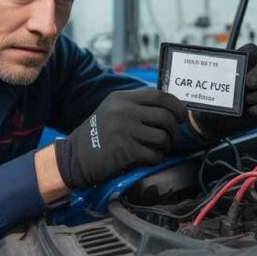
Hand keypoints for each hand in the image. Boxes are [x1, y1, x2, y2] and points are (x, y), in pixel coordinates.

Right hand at [55, 89, 186, 189]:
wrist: (75, 157)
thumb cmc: (99, 134)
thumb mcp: (114, 110)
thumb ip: (138, 106)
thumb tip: (171, 108)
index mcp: (123, 98)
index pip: (161, 97)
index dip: (177, 107)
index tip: (181, 117)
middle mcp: (124, 111)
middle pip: (166, 118)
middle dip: (173, 130)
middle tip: (169, 138)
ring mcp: (125, 131)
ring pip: (163, 138)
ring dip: (165, 147)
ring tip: (156, 149)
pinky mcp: (126, 151)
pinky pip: (154, 155)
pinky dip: (155, 158)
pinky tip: (146, 158)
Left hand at [190, 43, 256, 139]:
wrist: (217, 123)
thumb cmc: (213, 102)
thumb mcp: (210, 91)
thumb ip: (218, 82)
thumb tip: (224, 78)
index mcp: (242, 64)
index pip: (251, 50)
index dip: (251, 54)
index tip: (245, 62)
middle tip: (248, 84)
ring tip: (247, 103)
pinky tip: (254, 113)